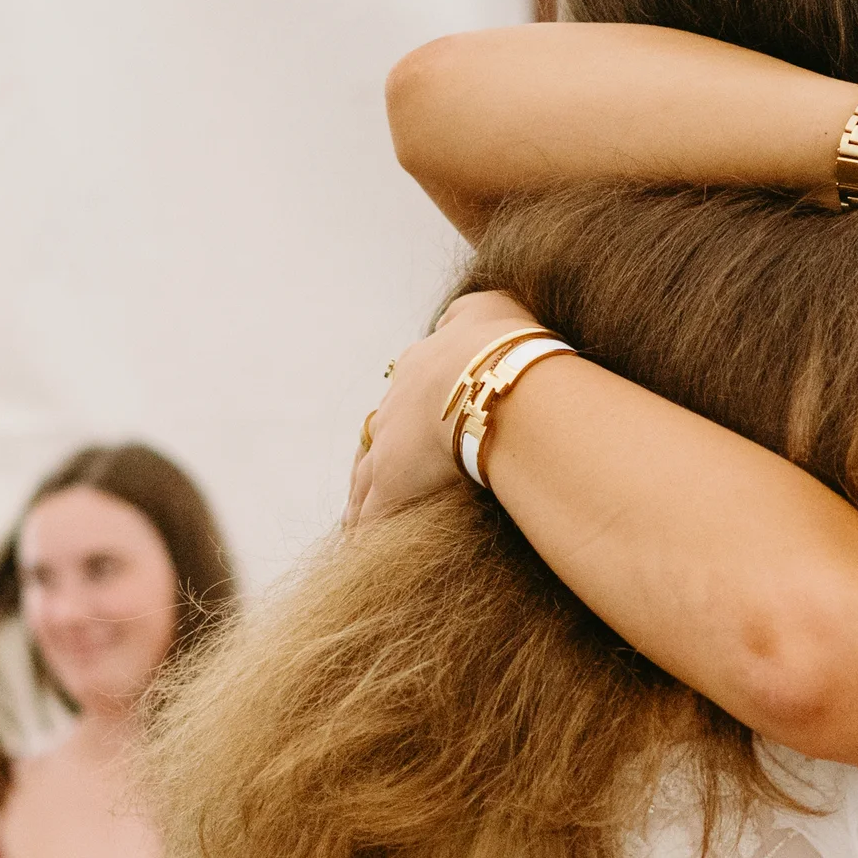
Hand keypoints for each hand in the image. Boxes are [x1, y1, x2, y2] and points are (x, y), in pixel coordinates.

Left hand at [345, 290, 543, 525]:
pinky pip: (373, 515)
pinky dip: (367, 531)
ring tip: (357, 521)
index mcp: (422, 368)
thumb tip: (459, 315)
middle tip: (371, 480)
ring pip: (366, 478)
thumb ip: (470, 313)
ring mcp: (389, 447)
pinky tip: (361, 548)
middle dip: (376, 459)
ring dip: (363, 499)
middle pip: (377, 438)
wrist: (488, 375)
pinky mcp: (392, 485)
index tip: (408, 433)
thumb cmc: (500, 343)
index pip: (406, 398)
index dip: (407, 417)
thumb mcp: (487, 308)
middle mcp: (396, 408)